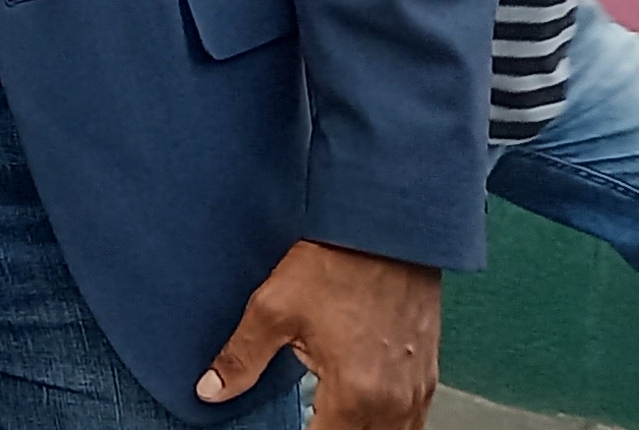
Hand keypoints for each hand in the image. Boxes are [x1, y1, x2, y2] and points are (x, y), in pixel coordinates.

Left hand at [202, 241, 437, 428]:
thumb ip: (240, 359)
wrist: (385, 227)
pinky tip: (362, 417)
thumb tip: (210, 389)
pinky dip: (387, 426)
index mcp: (356, 392)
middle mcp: (394, 399)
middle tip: (307, 419)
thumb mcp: (273, 309)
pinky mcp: (427, 374)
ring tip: (328, 420)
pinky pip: (412, 421)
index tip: (285, 429)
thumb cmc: (337, 262)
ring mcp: (416, 388)